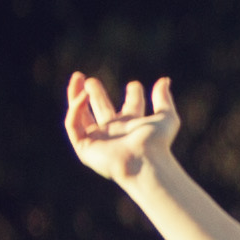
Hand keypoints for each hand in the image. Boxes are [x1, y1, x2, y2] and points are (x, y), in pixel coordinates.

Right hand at [61, 72, 178, 186]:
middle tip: (90, 79)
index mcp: (134, 126)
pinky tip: (83, 95)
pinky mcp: (84, 147)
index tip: (135, 86)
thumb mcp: (166, 118)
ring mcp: (97, 140)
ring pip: (81, 116)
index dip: (134, 94)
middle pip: (102, 109)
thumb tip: (165, 80)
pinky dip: (75, 109)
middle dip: (96, 93)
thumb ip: (163, 99)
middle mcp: (115, 133)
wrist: (144, 162)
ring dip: (76, 97)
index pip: (131, 107)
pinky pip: (72, 125)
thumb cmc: (156, 144)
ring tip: (77, 77)